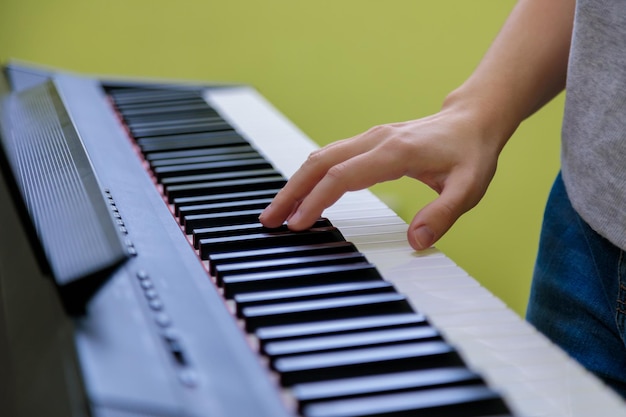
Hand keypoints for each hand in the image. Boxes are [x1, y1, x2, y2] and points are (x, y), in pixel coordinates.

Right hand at [258, 108, 500, 250]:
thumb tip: (416, 242)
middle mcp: (375, 140)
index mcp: (395, 152)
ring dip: (295, 183)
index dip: (316, 201)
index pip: (342, 177)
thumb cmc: (471, 153)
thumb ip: (443, 214)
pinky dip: (309, 176)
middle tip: (268, 220)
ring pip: (319, 157)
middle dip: (290, 192)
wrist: (471, 120)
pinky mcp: (367, 141)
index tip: (297, 225)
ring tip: (276, 211)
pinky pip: (329, 157)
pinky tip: (301, 193)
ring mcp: (368, 138)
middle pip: (319, 163)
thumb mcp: (469, 188)